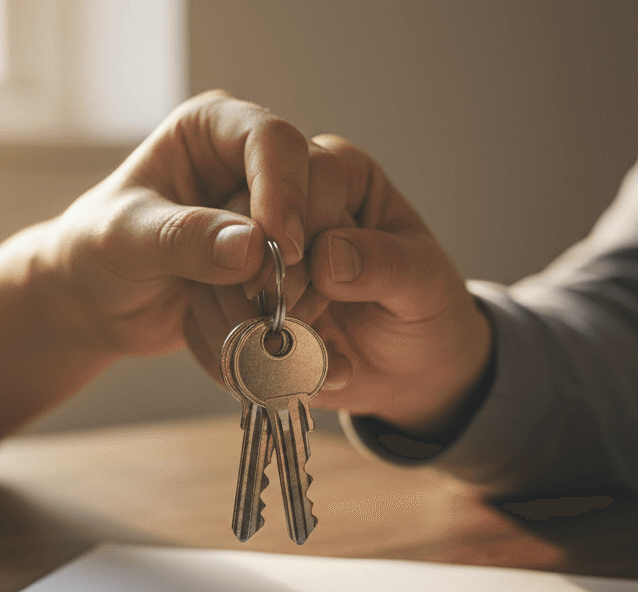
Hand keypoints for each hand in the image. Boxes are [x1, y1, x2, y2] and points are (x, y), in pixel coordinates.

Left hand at [0, 91, 311, 461]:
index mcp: (215, 128)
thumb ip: (182, 238)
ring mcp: (278, 212)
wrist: (99, 302)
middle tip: (269, 294)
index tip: (283, 245)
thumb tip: (251, 246)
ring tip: (260, 316)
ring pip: (330, 233)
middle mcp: (255, 161)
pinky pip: (322, 277)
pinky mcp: (288, 259)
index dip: (285, 190)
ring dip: (305, 281)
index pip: (273, 140)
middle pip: (320, 183)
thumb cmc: (98, 251)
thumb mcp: (125, 239)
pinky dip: (305, 306)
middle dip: (300, 243)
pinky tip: (273, 329)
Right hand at [184, 134, 491, 440]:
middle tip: (290, 318)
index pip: (299, 169)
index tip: (295, 257)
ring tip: (296, 356)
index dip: (293, 213)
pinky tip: (277, 376)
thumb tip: (328, 257)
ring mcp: (253, 254)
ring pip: (217, 271)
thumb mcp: (424, 284)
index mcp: (339, 175)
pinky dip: (240, 353)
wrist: (411, 372)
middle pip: (243, 214)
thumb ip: (385, 264)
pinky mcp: (233, 301)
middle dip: (265, 273)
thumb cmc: (427, 311)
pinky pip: (210, 319)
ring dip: (248, 320)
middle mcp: (288, 203)